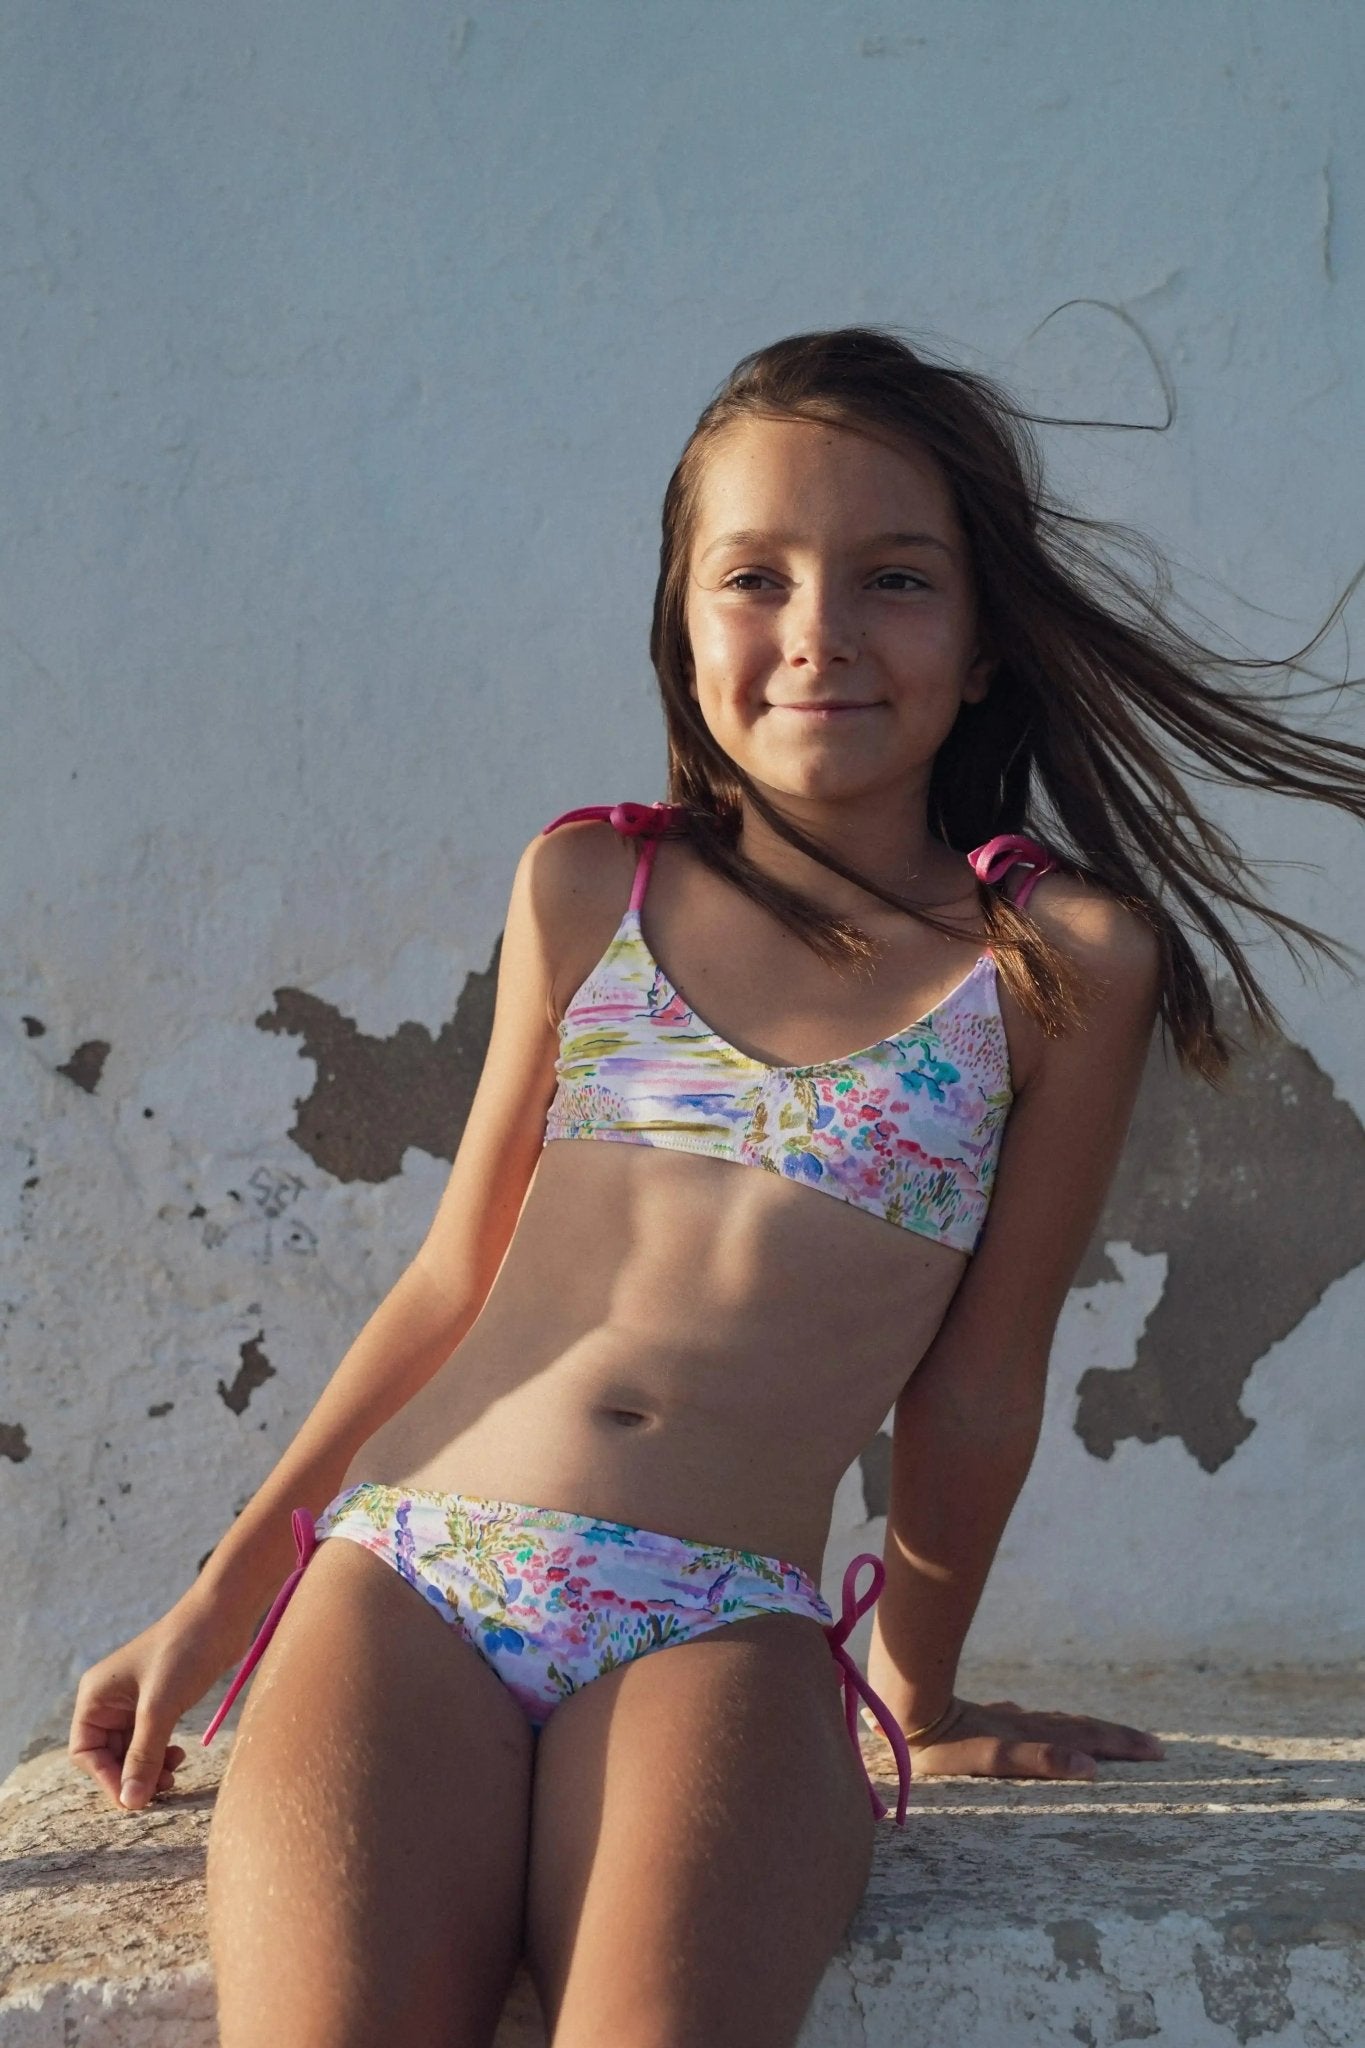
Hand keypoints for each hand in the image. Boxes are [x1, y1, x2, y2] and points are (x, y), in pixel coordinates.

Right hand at [68, 1596, 247, 1813]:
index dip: (106, 1778)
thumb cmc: (185, 1652)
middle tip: (163, 1788)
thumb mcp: (160, 1708)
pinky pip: (151, 1740)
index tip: (134, 1799)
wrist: (223, 1616)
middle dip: (132, 1775)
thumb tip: (130, 1803)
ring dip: (149, 1768)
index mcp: (96, 1696)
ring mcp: (134, 1701)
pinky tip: (180, 1756)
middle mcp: (109, 1699)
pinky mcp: (160, 1701)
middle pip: (109, 1756)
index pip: (85, 1752)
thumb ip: (143, 1756)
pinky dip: (161, 1753)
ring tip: (174, 1774)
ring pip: (132, 1751)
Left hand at [867, 1695, 1164, 1779]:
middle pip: (1080, 1728)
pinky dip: (1054, 1730)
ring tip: (1114, 1738)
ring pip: (1059, 1723)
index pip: (1088, 1737)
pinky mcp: (985, 1721)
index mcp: (1031, 1733)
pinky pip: (1032, 1725)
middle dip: (1117, 1738)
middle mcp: (1024, 1722)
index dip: (1121, 1744)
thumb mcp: (991, 1757)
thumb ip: (1039, 1760)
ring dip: (1090, 1732)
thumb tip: (1089, 1767)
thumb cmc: (942, 1745)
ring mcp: (1006, 1720)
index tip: (1158, 1749)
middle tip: (1156, 1747)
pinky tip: (1046, 1730)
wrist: (902, 1711)